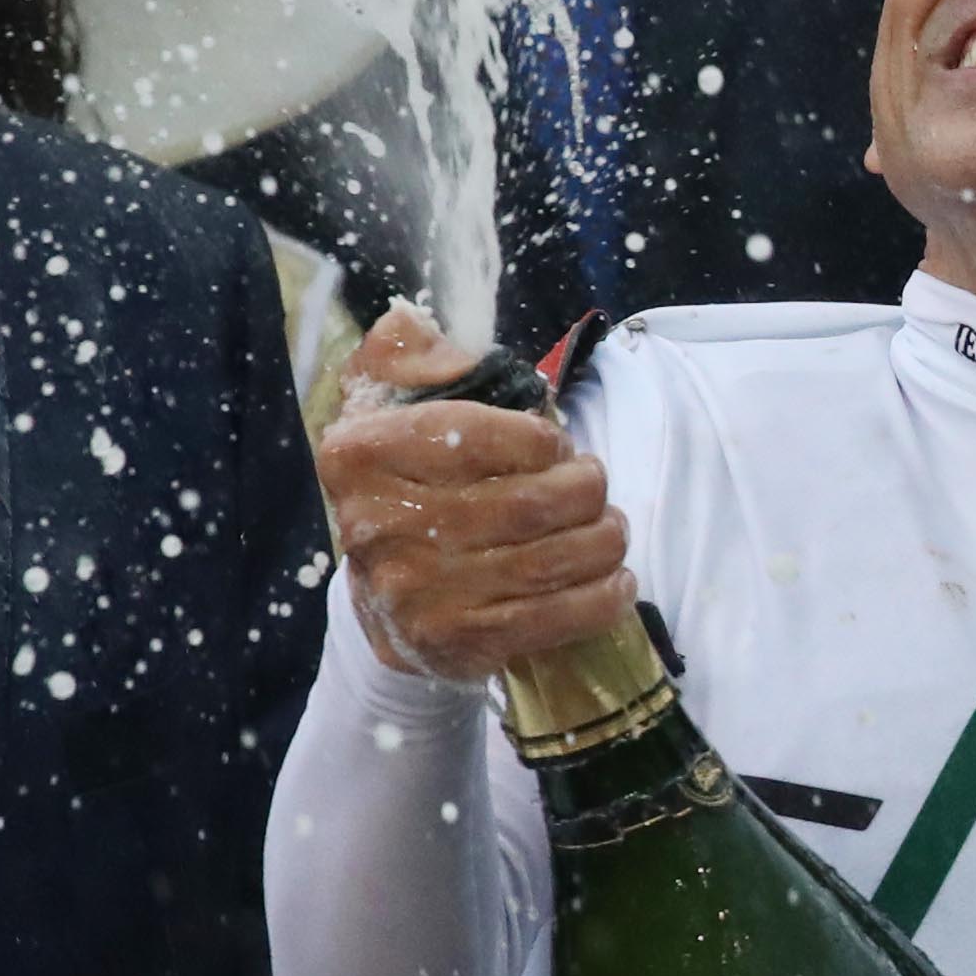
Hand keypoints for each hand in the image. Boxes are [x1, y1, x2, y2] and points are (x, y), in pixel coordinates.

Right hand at [319, 303, 635, 681]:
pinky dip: (600, 599)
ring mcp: (414, 594)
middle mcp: (378, 527)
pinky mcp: (451, 644)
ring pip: (548, 561)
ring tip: (612, 529)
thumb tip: (426, 331)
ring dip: (603, 541)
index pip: (474, 433)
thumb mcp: (391, 403)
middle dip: (584, 490)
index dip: (538, 438)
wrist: (383, 602)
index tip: (557, 444)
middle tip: (595, 486)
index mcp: (359, 455)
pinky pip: (549, 620)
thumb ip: (409, 352)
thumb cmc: (409, 483)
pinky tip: (616, 582)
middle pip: (524, 504)